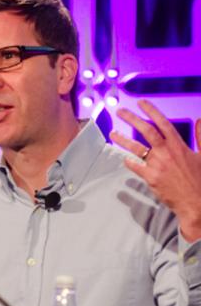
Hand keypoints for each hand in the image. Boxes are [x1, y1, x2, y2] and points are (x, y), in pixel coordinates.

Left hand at [110, 99, 200, 241]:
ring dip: (122, 139)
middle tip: (120, 111)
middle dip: (131, 118)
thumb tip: (200, 120)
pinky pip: (135, 166)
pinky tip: (124, 159)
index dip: (151, 110)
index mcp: (178, 145)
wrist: (196, 202)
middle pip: (146, 130)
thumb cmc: (200, 180)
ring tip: (113, 133)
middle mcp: (166, 152)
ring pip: (136, 147)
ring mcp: (157, 164)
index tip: (141, 102)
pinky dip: (128, 161)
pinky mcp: (150, 177)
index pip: (162, 122)